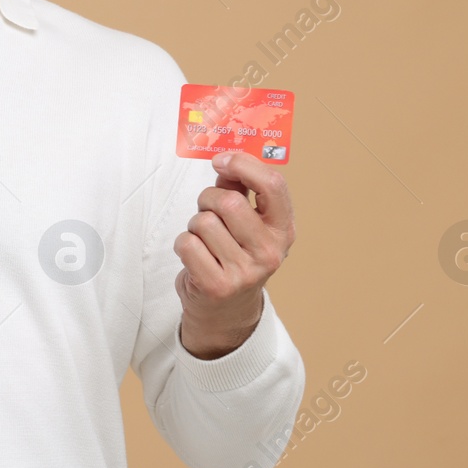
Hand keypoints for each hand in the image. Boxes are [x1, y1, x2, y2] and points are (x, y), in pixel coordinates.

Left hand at [173, 151, 295, 359]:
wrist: (226, 310)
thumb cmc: (233, 254)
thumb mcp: (247, 222)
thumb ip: (239, 189)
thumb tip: (225, 157)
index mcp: (283, 229)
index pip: (273, 185)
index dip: (243, 164)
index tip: (222, 161)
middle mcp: (269, 251)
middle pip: (228, 202)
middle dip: (207, 199)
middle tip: (207, 210)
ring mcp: (244, 272)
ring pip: (203, 222)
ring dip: (194, 224)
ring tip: (204, 239)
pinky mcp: (217, 286)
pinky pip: (187, 244)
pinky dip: (184, 244)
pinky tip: (196, 256)